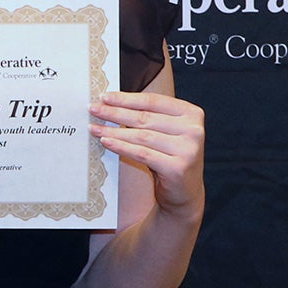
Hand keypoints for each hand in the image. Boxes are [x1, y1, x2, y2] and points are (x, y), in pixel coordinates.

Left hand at [91, 90, 204, 219]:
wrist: (183, 191)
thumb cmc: (168, 156)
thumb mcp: (164, 132)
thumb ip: (149, 116)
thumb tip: (110, 102)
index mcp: (192, 114)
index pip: (153, 101)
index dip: (126, 98)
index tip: (104, 96)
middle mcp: (194, 129)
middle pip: (145, 117)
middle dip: (115, 112)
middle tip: (93, 109)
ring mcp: (188, 149)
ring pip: (141, 136)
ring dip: (113, 131)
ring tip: (94, 128)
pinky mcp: (178, 167)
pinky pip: (142, 154)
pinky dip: (121, 147)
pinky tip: (105, 141)